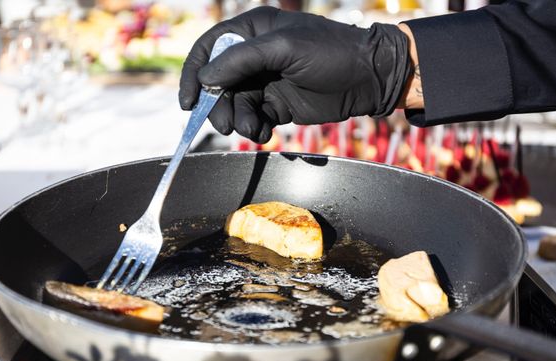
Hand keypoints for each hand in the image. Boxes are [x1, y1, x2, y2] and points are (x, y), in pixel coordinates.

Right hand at [179, 7, 411, 142]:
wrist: (367, 79)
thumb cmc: (330, 53)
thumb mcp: (284, 48)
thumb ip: (242, 60)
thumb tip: (205, 78)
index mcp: (252, 31)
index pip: (209, 49)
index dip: (193, 75)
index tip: (188, 103)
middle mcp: (254, 56)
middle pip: (218, 84)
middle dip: (219, 107)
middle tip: (227, 126)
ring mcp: (265, 81)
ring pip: (235, 105)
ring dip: (239, 121)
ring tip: (255, 130)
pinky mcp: (278, 104)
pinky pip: (254, 119)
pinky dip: (254, 129)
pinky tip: (265, 133)